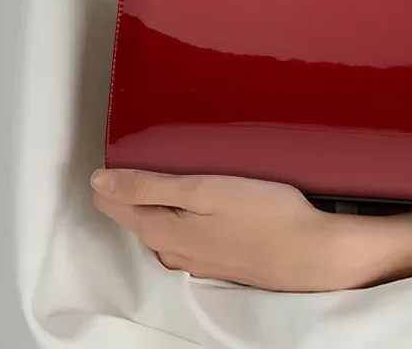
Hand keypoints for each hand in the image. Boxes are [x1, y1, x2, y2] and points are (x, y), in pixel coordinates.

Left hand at [91, 168, 411, 291]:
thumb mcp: (203, 190)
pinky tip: (195, 205)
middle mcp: (173, 251)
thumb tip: (99, 182)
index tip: (111, 153)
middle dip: (129, 191)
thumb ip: (150, 186)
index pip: (115, 204)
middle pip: (137, 218)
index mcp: (163, 232)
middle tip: (130, 158)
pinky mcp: (220, 259)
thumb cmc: (264, 214)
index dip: (109, 179)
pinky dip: (179, 217)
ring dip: (154, 204)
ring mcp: (198, 259)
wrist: (312, 253)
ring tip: (159, 175)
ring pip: (161, 228)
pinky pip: (185, 236)